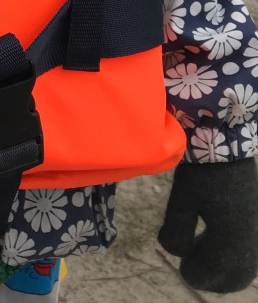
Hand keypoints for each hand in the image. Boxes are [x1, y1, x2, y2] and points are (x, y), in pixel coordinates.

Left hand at [158, 158, 257, 291]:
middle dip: (211, 278)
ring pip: (244, 269)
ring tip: (202, 252)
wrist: (226, 146)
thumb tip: (177, 254)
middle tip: (192, 265)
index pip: (210, 274)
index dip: (192, 272)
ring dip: (224, 271)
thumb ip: (176, 233)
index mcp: (229, 242)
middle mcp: (248, 242)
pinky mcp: (256, 223)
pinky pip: (250, 254)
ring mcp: (255, 233)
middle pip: (232, 279)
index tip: (182, 262)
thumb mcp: (181, 202)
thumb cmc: (201, 173)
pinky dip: (235, 258)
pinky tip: (216, 239)